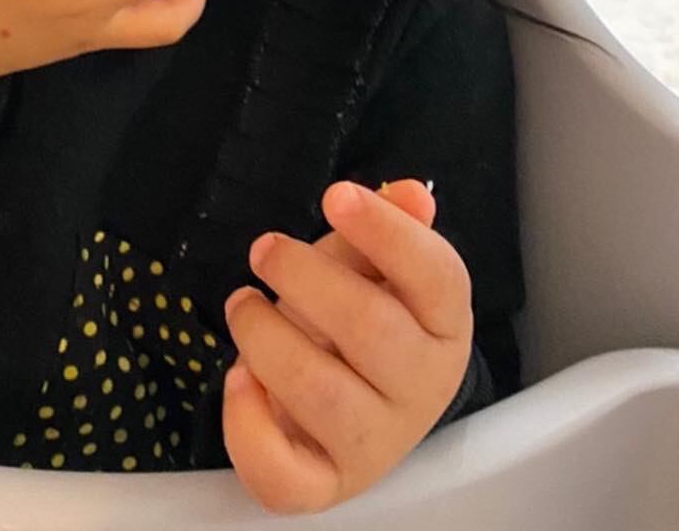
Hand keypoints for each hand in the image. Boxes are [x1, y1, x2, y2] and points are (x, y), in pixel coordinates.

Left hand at [220, 179, 472, 514]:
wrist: (345, 409)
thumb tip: (408, 194)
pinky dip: (247, 425)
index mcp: (441, 326)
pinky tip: (237, 378)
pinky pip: (284, 474)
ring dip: (265, 337)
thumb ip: (385, 230)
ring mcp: (373, 445)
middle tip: (263, 249)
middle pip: (371, 329)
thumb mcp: (370, 269)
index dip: (386, 232)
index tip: (334, 195)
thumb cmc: (355, 324)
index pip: (437, 276)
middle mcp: (419, 390)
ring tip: (242, 305)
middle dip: (305, 277)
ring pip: (320, 393)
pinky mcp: (322, 483)